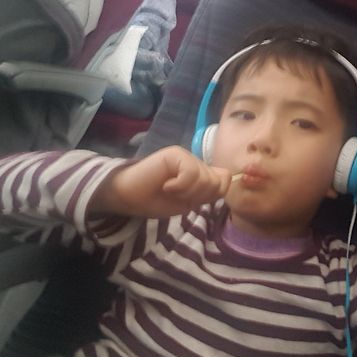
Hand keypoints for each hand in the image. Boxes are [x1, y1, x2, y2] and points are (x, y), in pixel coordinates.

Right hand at [90, 146, 231, 218]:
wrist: (128, 197)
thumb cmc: (156, 200)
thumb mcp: (188, 202)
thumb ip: (207, 193)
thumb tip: (228, 182)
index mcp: (201, 172)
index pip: (225, 180)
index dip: (213, 194)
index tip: (194, 200)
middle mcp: (196, 162)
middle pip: (217, 182)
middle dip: (199, 196)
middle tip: (178, 195)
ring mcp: (186, 156)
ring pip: (205, 179)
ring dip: (187, 192)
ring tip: (170, 190)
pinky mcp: (174, 154)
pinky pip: (191, 173)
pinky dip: (179, 186)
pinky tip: (166, 185)